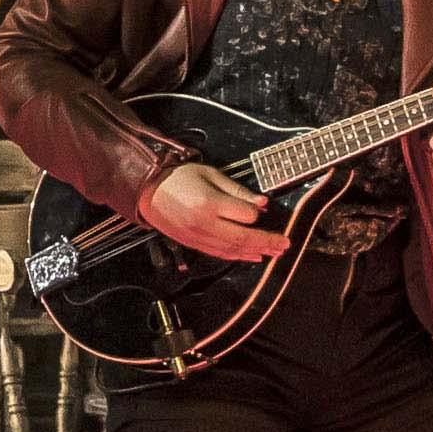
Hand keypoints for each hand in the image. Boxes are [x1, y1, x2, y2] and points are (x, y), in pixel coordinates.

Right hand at [138, 160, 282, 263]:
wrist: (148, 190)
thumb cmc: (179, 177)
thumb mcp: (210, 175)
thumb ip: (237, 191)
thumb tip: (262, 204)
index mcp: (209, 203)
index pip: (246, 215)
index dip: (257, 212)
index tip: (263, 208)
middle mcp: (204, 223)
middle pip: (243, 237)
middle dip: (267, 241)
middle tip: (285, 243)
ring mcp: (198, 236)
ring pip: (233, 250)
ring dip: (256, 252)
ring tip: (274, 252)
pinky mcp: (193, 243)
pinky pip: (220, 253)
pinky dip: (239, 256)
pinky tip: (253, 256)